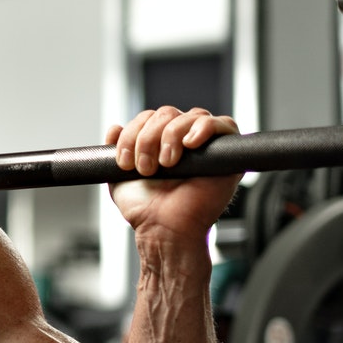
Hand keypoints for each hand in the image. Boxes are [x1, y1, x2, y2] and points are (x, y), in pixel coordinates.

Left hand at [105, 106, 242, 243]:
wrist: (164, 229)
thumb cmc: (147, 210)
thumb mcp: (120, 179)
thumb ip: (116, 152)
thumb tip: (114, 128)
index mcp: (160, 143)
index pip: (148, 117)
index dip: (133, 133)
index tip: (124, 162)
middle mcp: (184, 140)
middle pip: (167, 113)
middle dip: (148, 137)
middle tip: (146, 168)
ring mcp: (206, 145)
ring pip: (190, 116)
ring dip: (171, 135)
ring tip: (167, 164)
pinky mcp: (228, 153)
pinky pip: (223, 124)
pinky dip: (205, 128)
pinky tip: (190, 144)